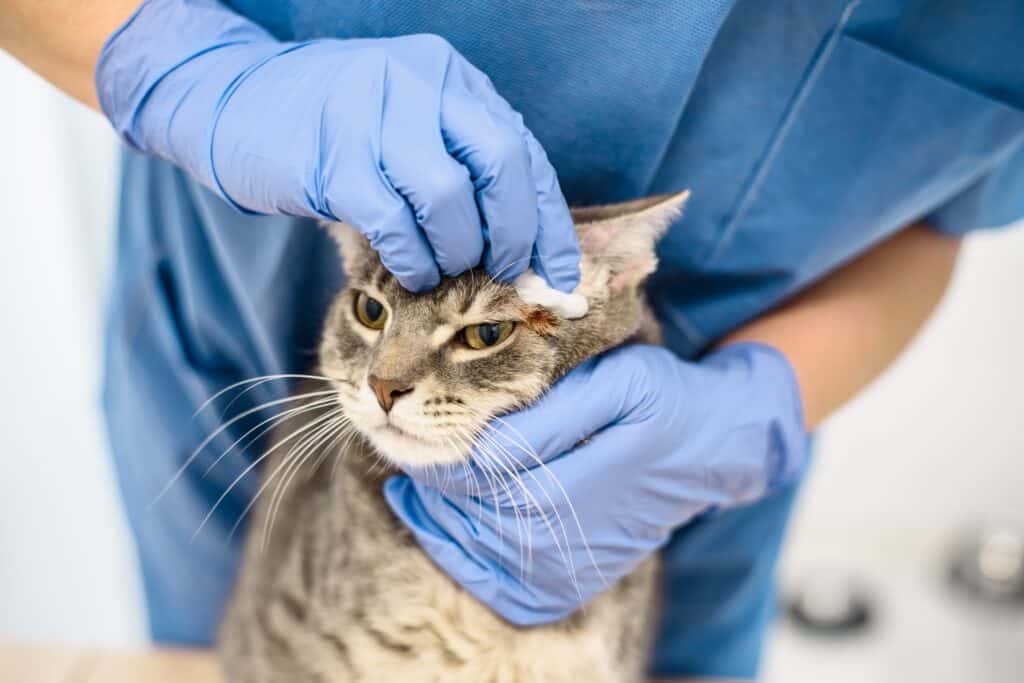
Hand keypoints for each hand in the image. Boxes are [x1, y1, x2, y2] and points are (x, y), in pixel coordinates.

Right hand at [96, 0, 578, 291]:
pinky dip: (411, 258)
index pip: (524, 153)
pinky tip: (408, 270)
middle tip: (505, 276)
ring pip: (448, 197)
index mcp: (451, 79)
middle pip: (500, 165)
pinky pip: (393, 221)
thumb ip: (464, 175)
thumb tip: (525, 257)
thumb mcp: (410, 130)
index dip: (548, 223)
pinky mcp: (331, 156)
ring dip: (456, 252)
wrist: (234, 100)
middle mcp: (420, 83)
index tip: (563, 278)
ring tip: (441, 270)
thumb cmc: (335, 132)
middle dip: (512, 235)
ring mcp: (373, 113)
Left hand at [383, 343, 807, 624]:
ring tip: (406, 484)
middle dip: (429, 480)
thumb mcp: (618, 384)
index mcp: (582, 474)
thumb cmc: (662, 400)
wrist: (713, 449)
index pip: (485, 469)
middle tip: (393, 443)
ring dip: (433, 519)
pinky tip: (434, 528)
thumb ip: (550, 415)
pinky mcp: (574, 581)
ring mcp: (573, 565)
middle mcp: (573, 532)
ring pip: (479, 550)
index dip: (439, 449)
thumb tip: (484, 442)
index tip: (406, 423)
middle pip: (474, 511)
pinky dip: (459, 560)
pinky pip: (502, 586)